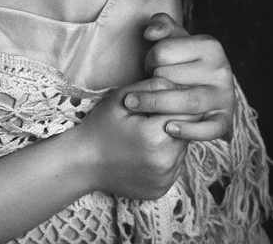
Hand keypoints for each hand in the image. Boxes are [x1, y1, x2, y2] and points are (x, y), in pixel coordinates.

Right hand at [74, 78, 188, 199]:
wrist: (84, 162)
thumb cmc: (101, 125)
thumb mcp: (122, 97)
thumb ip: (153, 86)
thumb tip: (181, 84)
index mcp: (157, 136)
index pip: (188, 112)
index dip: (176, 103)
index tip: (160, 102)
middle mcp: (166, 162)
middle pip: (188, 132)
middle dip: (174, 121)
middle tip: (150, 118)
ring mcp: (165, 179)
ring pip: (182, 149)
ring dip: (172, 139)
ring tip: (146, 135)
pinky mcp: (162, 189)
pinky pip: (174, 166)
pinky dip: (165, 157)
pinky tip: (145, 152)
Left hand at [123, 12, 234, 141]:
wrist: (207, 85)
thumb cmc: (184, 58)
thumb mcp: (175, 37)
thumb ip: (161, 25)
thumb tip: (150, 33)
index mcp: (210, 45)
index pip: (162, 52)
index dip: (149, 59)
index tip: (150, 65)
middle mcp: (222, 70)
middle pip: (169, 77)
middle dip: (150, 81)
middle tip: (145, 84)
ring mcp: (225, 96)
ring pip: (186, 102)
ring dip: (155, 104)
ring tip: (133, 105)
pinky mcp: (225, 120)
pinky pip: (209, 129)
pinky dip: (189, 131)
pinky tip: (169, 128)